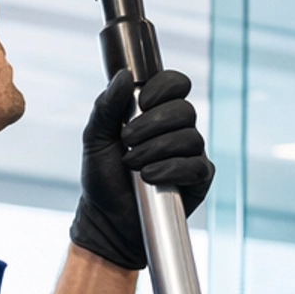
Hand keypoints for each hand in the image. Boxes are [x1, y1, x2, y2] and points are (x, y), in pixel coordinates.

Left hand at [69, 70, 214, 271]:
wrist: (107, 219)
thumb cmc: (103, 177)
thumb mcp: (95, 138)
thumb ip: (107, 105)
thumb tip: (124, 74)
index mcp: (155, 112)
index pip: (176, 83)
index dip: (164, 87)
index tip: (141, 102)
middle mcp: (178, 129)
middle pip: (185, 109)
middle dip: (152, 124)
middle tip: (128, 140)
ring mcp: (191, 154)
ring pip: (190, 137)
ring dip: (157, 149)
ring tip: (134, 165)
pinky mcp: (199, 178)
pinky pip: (196, 165)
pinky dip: (171, 169)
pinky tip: (151, 177)